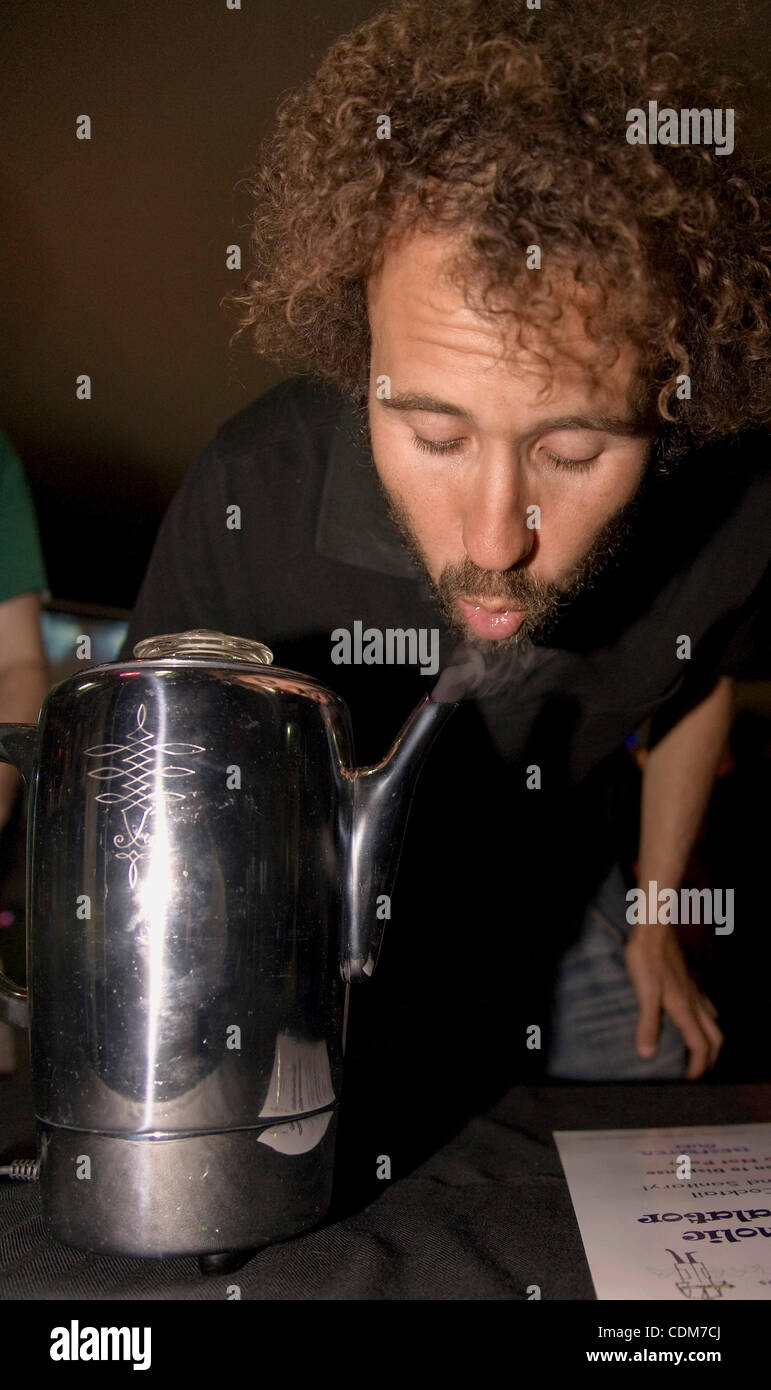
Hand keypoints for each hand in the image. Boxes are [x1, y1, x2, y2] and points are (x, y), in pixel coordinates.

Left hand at [624, 922, 723, 1079]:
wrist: (655, 926)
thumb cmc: (647, 956)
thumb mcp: (644, 991)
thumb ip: (648, 1023)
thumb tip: (648, 1055)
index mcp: (684, 1008)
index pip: (700, 1044)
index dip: (699, 1066)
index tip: (692, 1081)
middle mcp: (695, 1001)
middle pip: (715, 1036)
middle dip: (711, 1057)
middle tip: (701, 1071)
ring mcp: (695, 988)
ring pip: (712, 1019)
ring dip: (710, 1038)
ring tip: (700, 1048)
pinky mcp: (689, 977)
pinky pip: (705, 1003)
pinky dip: (705, 1017)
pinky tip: (694, 1013)